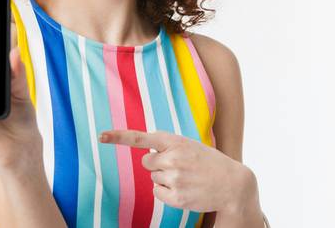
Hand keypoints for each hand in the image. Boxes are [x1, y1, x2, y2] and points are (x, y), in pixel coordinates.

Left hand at [99, 130, 259, 213]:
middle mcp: (173, 159)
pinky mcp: (176, 197)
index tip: (101, 136)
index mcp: (176, 142)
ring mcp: (174, 179)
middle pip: (146, 162)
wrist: (233, 184)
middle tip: (178, 166)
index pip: (142, 138)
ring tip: (187, 178)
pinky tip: (185, 189)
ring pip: (154, 178)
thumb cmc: (209, 163)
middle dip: (157, 164)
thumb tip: (147, 157)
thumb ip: (169, 147)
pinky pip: (157, 193)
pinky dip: (167, 192)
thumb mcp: (191, 146)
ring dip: (166, 179)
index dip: (119, 137)